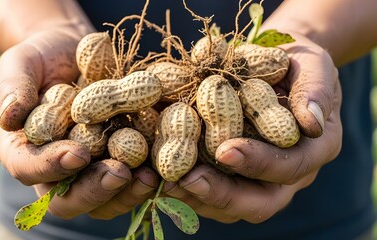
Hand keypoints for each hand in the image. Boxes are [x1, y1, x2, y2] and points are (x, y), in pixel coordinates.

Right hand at [0, 28, 158, 218]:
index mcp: (22, 150)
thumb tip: (8, 117)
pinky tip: (163, 168)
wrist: (73, 54)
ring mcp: (87, 170)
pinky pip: (129, 183)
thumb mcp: (21, 64)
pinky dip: (145, 180)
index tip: (78, 154)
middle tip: (119, 173)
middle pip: (68, 199)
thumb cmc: (42, 58)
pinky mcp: (116, 162)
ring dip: (126, 193)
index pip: (29, 169)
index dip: (51, 167)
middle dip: (94, 190)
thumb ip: (13, 88)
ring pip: (103, 201)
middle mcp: (54, 169)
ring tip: (148, 176)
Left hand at [164, 34, 341, 222]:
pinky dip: (187, 187)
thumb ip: (314, 91)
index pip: (290, 167)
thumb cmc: (298, 64)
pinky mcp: (235, 174)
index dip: (258, 163)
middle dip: (222, 194)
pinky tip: (162, 173)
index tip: (225, 150)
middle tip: (189, 180)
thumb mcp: (313, 66)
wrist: (281, 66)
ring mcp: (260, 178)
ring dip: (198, 197)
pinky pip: (212, 191)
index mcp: (314, 150)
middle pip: (260, 202)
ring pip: (232, 205)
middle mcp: (288, 173)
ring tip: (168, 181)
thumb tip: (311, 122)